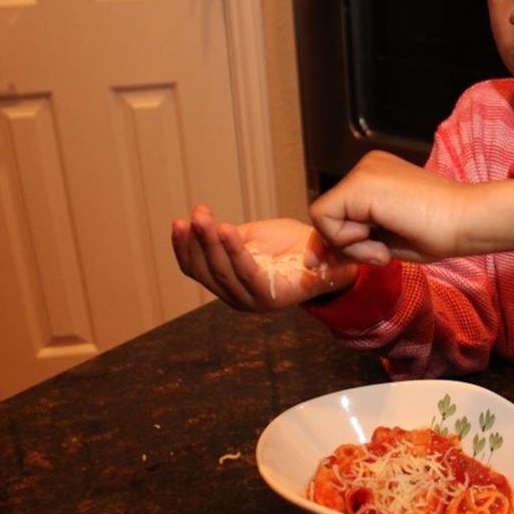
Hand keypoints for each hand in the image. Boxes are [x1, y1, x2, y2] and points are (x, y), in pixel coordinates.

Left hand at [171, 205, 358, 310]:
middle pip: (220, 272)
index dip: (235, 253)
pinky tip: (180, 226)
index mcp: (272, 296)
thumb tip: (321, 261)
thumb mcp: (333, 262)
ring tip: (195, 215)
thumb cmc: (321, 259)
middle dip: (208, 241)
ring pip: (202, 269)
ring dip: (193, 242)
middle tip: (203, 215)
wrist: (306, 259)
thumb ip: (330, 264)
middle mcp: (245, 298)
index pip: (247, 276)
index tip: (226, 227)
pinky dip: (183, 247)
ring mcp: (227, 288)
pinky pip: (193, 265)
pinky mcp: (216, 273)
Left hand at [309, 151, 513, 264]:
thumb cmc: (441, 232)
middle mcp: (366, 168)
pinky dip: (347, 241)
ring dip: (351, 246)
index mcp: (377, 176)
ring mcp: (362, 172)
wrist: (466, 220)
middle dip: (345, 245)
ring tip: (384, 248)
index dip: (342, 242)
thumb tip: (319, 257)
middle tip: (380, 254)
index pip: (339, 211)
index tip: (367, 258)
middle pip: (327, 215)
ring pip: (323, 218)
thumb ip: (359, 241)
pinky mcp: (358, 183)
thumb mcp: (388, 239)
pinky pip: (325, 219)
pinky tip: (379, 242)